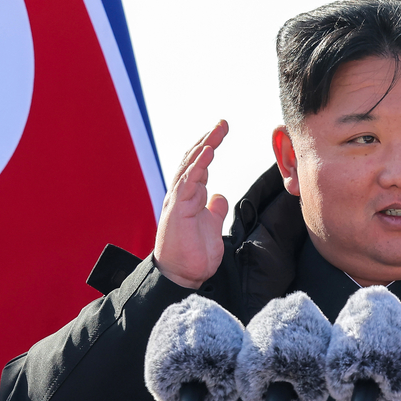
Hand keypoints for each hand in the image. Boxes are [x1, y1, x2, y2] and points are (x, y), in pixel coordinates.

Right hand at [154, 121, 230, 288]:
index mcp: (190, 197)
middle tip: (222, 123)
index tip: (221, 132)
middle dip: (208, 140)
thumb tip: (219, 196)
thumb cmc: (194, 255)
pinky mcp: (178, 208)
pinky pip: (188, 181)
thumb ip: (214, 210)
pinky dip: (197, 165)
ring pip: (190, 166)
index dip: (209, 147)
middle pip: (194, 160)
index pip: (199, 165)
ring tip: (217, 130)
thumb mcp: (212, 227)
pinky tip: (208, 151)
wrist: (183, 276)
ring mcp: (178, 200)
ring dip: (204, 146)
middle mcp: (182, 194)